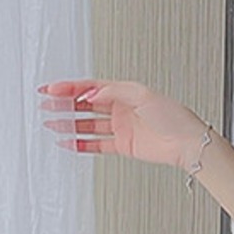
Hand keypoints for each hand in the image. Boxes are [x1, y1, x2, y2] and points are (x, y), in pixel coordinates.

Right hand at [37, 79, 209, 171]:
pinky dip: (81, 144)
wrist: (187, 144)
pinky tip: (68, 142)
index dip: (70, 88)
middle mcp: (122, 109)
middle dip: (64, 104)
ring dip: (69, 123)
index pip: (90, 87)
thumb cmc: (174, 118)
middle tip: (45, 104)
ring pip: (88, 124)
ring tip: (50, 123)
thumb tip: (90, 94)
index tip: (51, 89)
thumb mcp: (143, 96)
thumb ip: (113, 92)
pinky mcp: (123, 145)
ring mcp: (122, 127)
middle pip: (85, 104)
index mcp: (125, 92)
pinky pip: (97, 144)